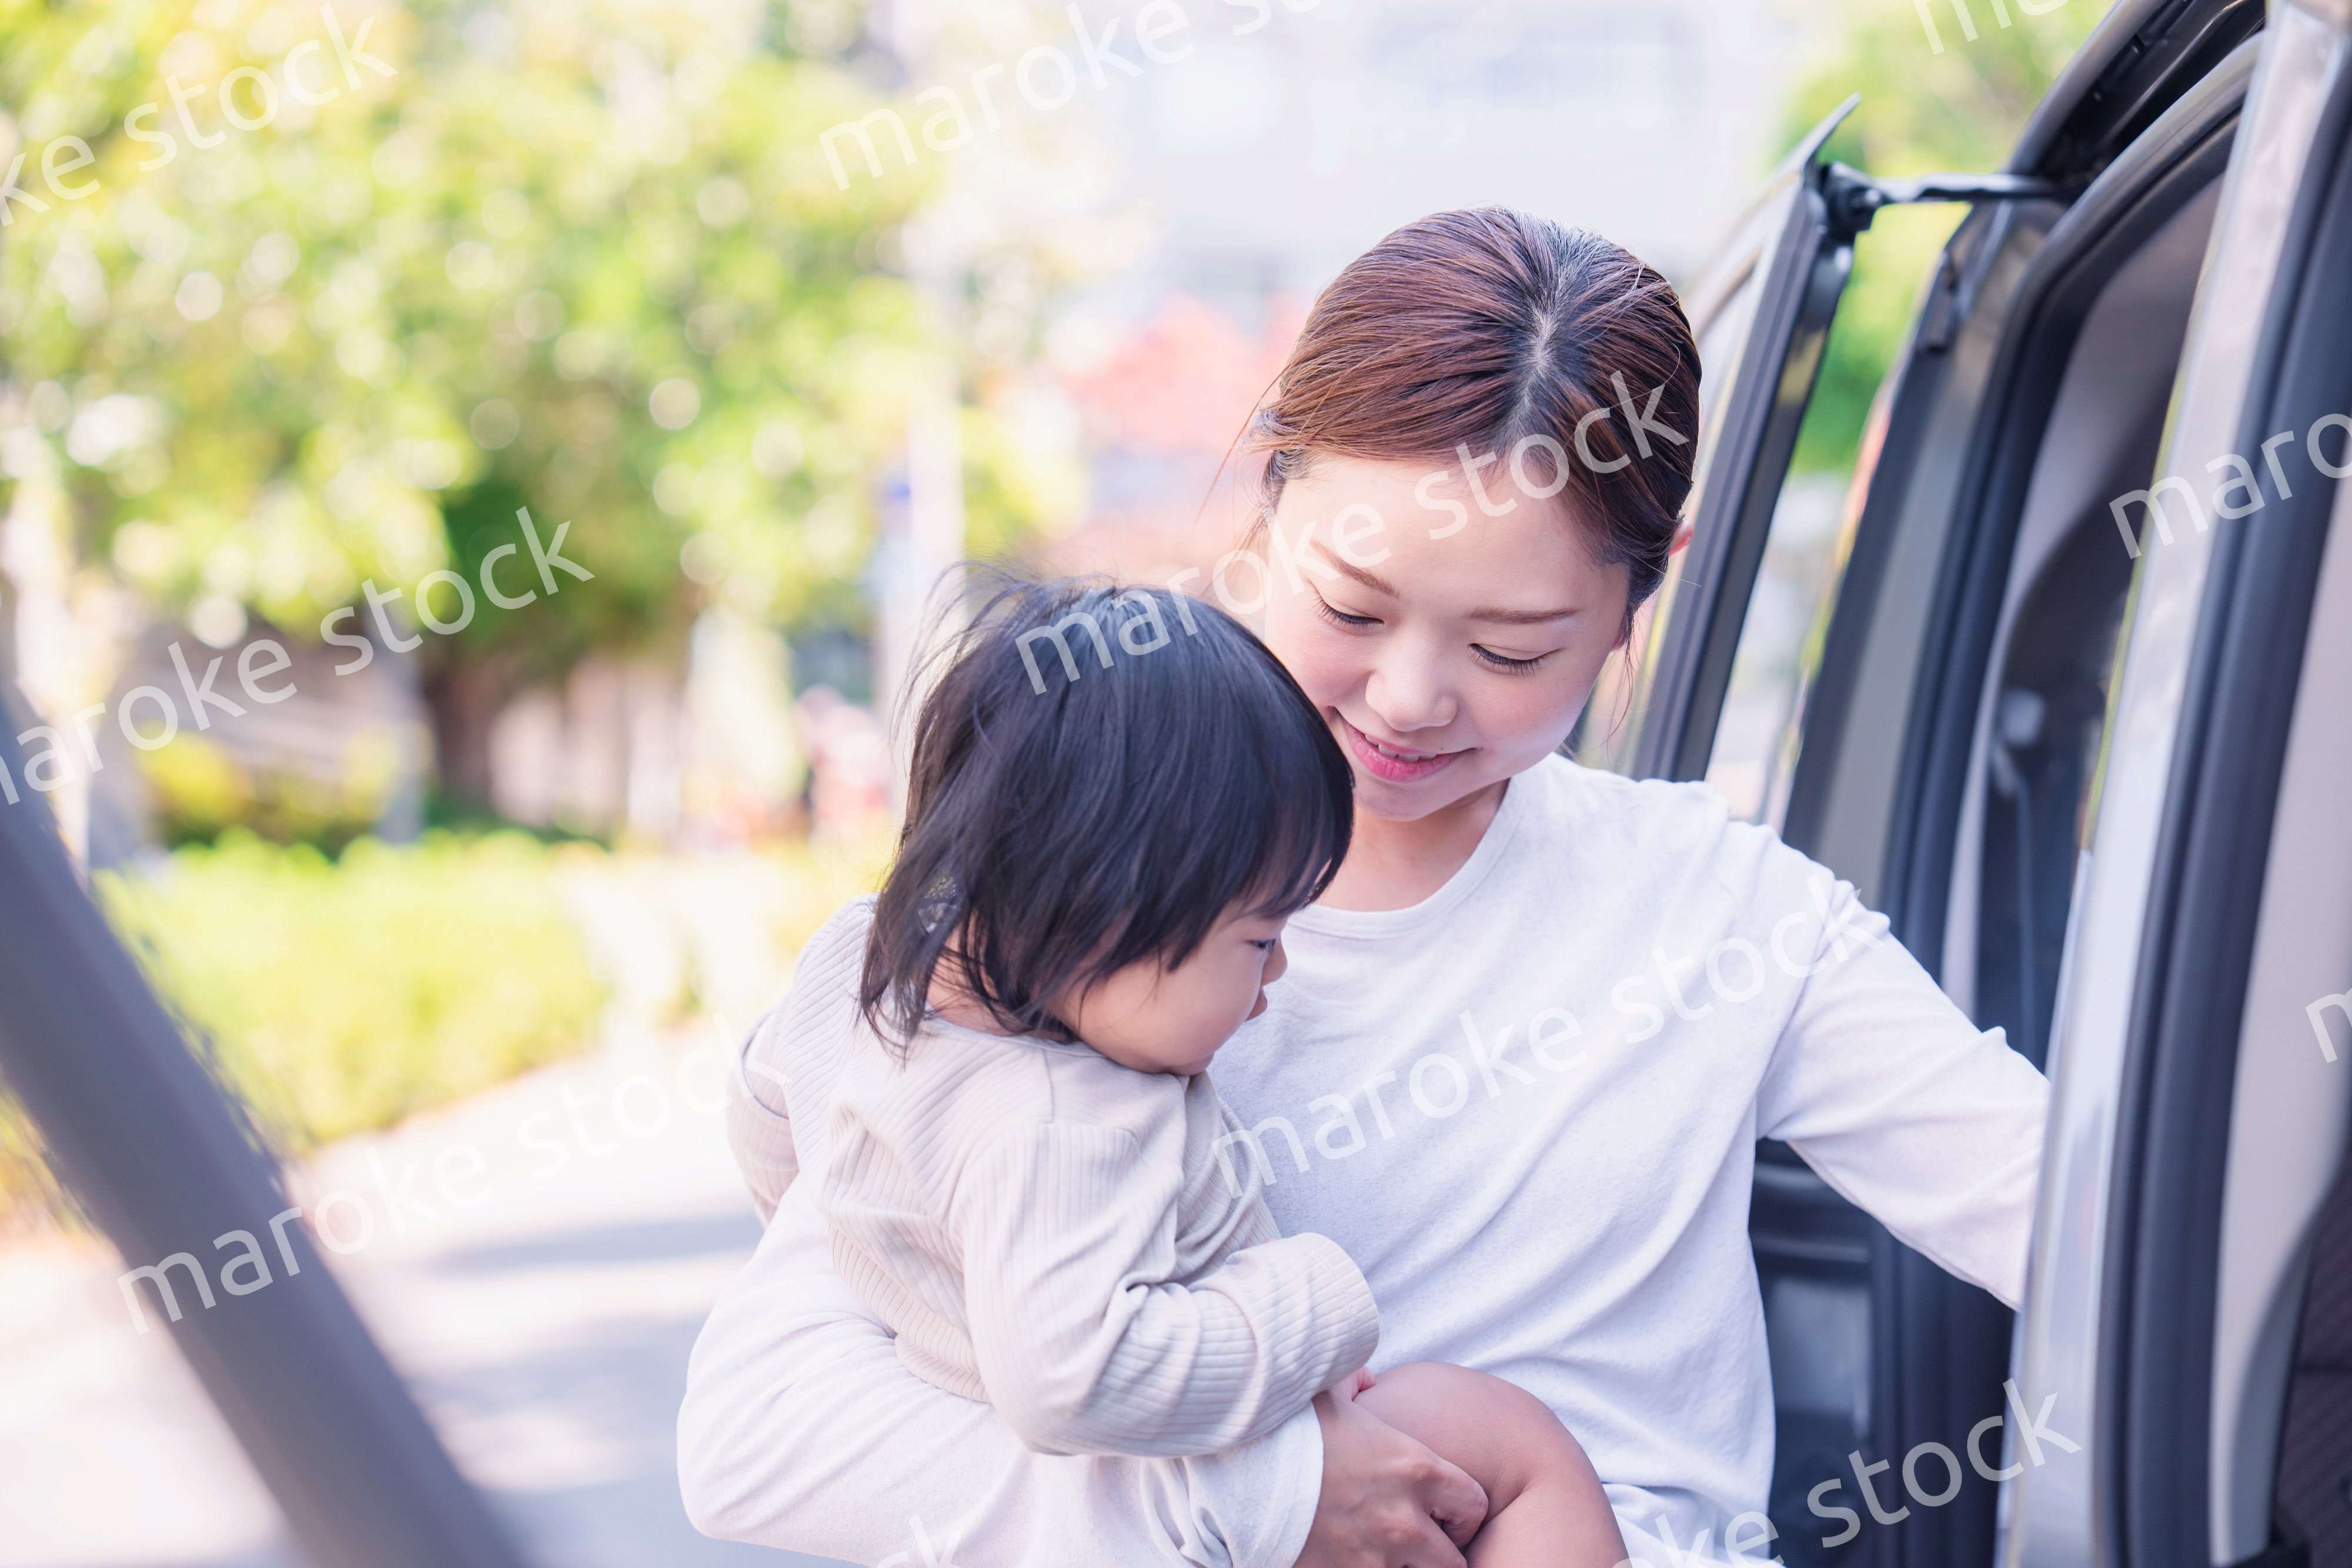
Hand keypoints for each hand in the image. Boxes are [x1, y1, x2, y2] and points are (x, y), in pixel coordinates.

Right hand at [1295, 1387, 1487, 1567]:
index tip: (1441, 1511)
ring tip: (1383, 1552)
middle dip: (1439, 1552)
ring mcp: (1374, 1559)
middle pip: (1454, 1561)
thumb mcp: (1327, 1391)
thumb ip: (1356, 1382)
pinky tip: (1350, 1559)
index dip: (1461, 1509)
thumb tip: (1366, 1379)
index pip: (1473, 1504)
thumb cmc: (1284, 1429)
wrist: (1236, 1474)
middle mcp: (1404, 1520)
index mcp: (1414, 1468)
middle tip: (1416, 1542)